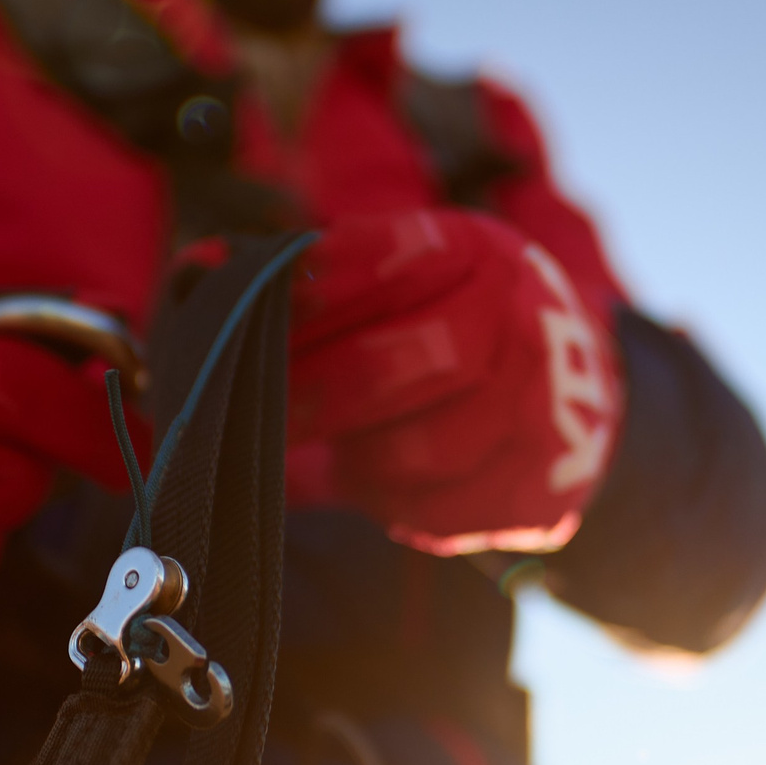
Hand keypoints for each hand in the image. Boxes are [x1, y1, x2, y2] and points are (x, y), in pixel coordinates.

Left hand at [289, 210, 622, 554]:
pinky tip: (369, 477)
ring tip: (322, 445)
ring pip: (428, 448)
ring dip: (353, 453)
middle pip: (425, 355)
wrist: (567, 391)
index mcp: (484, 254)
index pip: (400, 257)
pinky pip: (441, 510)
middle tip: (255, 409)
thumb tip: (199, 267)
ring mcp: (546, 412)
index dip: (321, 285)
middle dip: (323, 387)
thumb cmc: (440, 327)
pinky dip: (387, 500)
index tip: (257, 308)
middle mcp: (527, 324)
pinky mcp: (539, 492)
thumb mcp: (395, 280)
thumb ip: (301, 277)